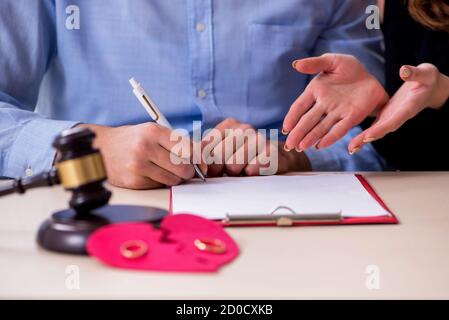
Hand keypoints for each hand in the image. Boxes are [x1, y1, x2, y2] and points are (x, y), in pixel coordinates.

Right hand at [79, 123, 206, 188]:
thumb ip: (176, 142)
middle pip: (183, 167)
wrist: (100, 149)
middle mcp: (145, 147)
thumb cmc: (131, 139)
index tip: (202, 163)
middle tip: (185, 169)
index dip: (199, 158)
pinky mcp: (134, 181)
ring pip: (173, 179)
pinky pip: (159, 186)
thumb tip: (202, 156)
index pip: (187, 148)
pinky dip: (160, 182)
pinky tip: (151, 173)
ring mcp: (138, 165)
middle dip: (188, 171)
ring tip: (165, 169)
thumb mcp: (152, 131)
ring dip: (174, 178)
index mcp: (153, 131)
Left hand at [201, 118, 309, 176]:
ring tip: (244, 168)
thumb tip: (192, 162)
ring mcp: (259, 139)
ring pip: (233, 166)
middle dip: (221, 169)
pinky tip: (256, 168)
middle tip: (230, 170)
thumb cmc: (245, 157)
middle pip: (218, 157)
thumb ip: (206, 153)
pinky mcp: (271, 152)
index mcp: (229, 125)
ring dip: (237, 173)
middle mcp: (244, 128)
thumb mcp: (223, 151)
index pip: (205, 147)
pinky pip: (251, 170)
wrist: (276, 157)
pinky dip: (251, 174)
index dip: (207, 163)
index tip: (213, 168)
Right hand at [283, 54, 387, 151]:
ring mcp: (337, 112)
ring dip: (310, 138)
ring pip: (320, 127)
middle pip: (308, 120)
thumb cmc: (349, 69)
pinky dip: (330, 137)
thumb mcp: (332, 61)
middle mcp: (324, 105)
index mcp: (316, 91)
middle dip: (298, 133)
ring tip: (300, 147)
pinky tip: (320, 145)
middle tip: (289, 146)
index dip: (292, 118)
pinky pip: (339, 129)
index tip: (285, 129)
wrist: (372, 77)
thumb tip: (295, 64)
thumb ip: (314, 63)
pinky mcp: (352, 117)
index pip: (299, 106)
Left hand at [349, 63, 448, 151]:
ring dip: (363, 140)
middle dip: (368, 138)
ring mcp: (391, 117)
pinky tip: (352, 143)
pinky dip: (364, 135)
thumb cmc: (427, 79)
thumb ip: (415, 73)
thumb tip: (403, 70)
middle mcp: (398, 116)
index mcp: (408, 107)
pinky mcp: (385, 115)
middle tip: (353, 148)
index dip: (382, 128)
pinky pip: (374, 127)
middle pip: (382, 129)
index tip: (370, 135)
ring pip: (376, 130)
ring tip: (351, 149)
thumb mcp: (425, 73)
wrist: (429, 88)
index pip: (394, 119)